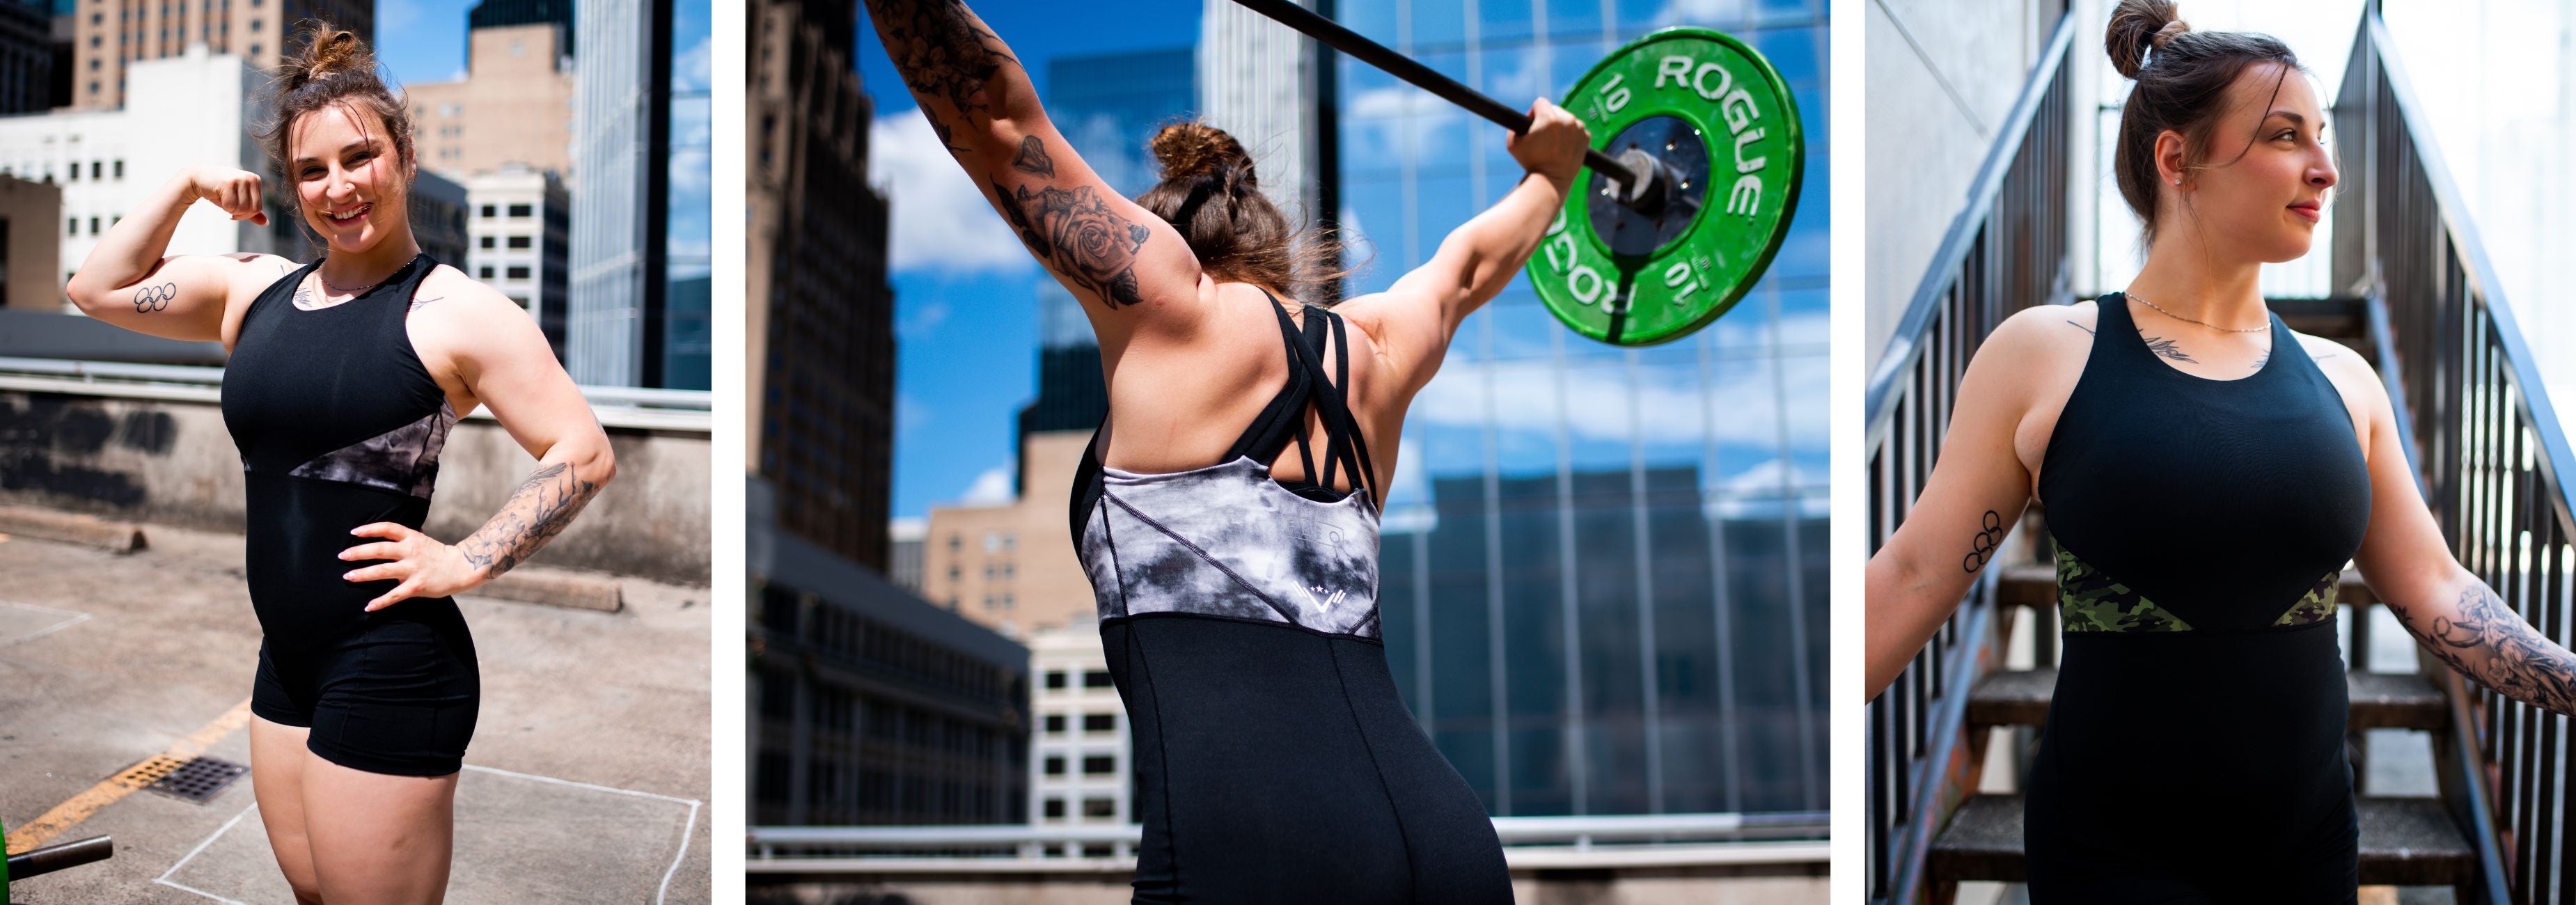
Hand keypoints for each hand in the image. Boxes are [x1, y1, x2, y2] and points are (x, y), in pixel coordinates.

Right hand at [183, 166, 267, 225]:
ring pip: (242, 209)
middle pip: (252, 210)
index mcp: (256, 181)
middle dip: (239, 214)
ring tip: (224, 200)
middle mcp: (251, 178)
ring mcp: (241, 179)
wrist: (198, 178)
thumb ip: (252, 211)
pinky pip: (231, 205)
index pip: (258, 208)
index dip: (246, 214)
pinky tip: (218, 197)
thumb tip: (266, 223)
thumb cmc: (220, 191)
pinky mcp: (229, 182)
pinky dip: (224, 206)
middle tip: (228, 208)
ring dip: (230, 210)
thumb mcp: (239, 200)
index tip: (235, 210)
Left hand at [340, 522, 485, 610]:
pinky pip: (395, 595)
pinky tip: (368, 606)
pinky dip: (380, 601)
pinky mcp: (417, 586)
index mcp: (412, 538)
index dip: (369, 529)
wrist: (462, 568)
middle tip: (343, 556)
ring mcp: (414, 569)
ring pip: (383, 571)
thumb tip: (384, 537)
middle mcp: (411, 552)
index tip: (354, 533)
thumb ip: (404, 540)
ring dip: (363, 574)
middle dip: (358, 552)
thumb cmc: (439, 555)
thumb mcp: (422, 541)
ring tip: (347, 577)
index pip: (387, 528)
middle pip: (380, 549)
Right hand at [1507, 98, 1590, 189]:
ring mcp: (1579, 128)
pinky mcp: (1586, 137)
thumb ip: (1515, 123)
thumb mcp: (1512, 141)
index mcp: (1549, 117)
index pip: (1540, 102)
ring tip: (1553, 143)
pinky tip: (1563, 147)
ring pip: (1566, 119)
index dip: (1533, 112)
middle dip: (1548, 118)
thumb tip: (1526, 117)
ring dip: (1560, 126)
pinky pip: (1576, 129)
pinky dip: (1571, 135)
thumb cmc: (1529, 162)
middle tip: (1543, 135)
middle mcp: (1567, 120)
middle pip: (1554, 109)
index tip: (1532, 124)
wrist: (1550, 180)